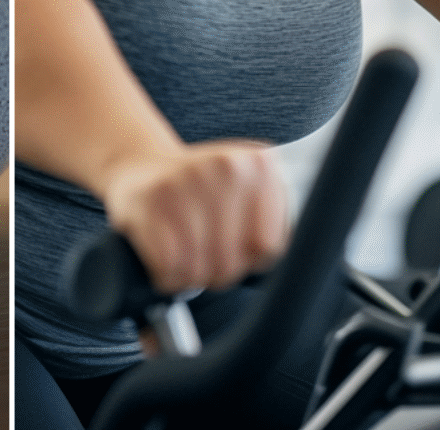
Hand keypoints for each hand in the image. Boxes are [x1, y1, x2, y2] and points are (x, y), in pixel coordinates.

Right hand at [101, 140, 288, 293]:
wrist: (138, 166)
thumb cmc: (198, 192)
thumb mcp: (245, 191)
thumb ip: (273, 220)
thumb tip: (301, 268)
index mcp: (259, 163)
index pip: (269, 245)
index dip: (250, 260)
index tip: (235, 252)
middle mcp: (227, 166)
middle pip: (233, 260)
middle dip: (216, 272)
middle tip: (203, 256)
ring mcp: (186, 180)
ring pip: (200, 267)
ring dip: (188, 276)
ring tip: (181, 257)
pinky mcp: (151, 198)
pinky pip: (169, 266)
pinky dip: (166, 275)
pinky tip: (163, 258)